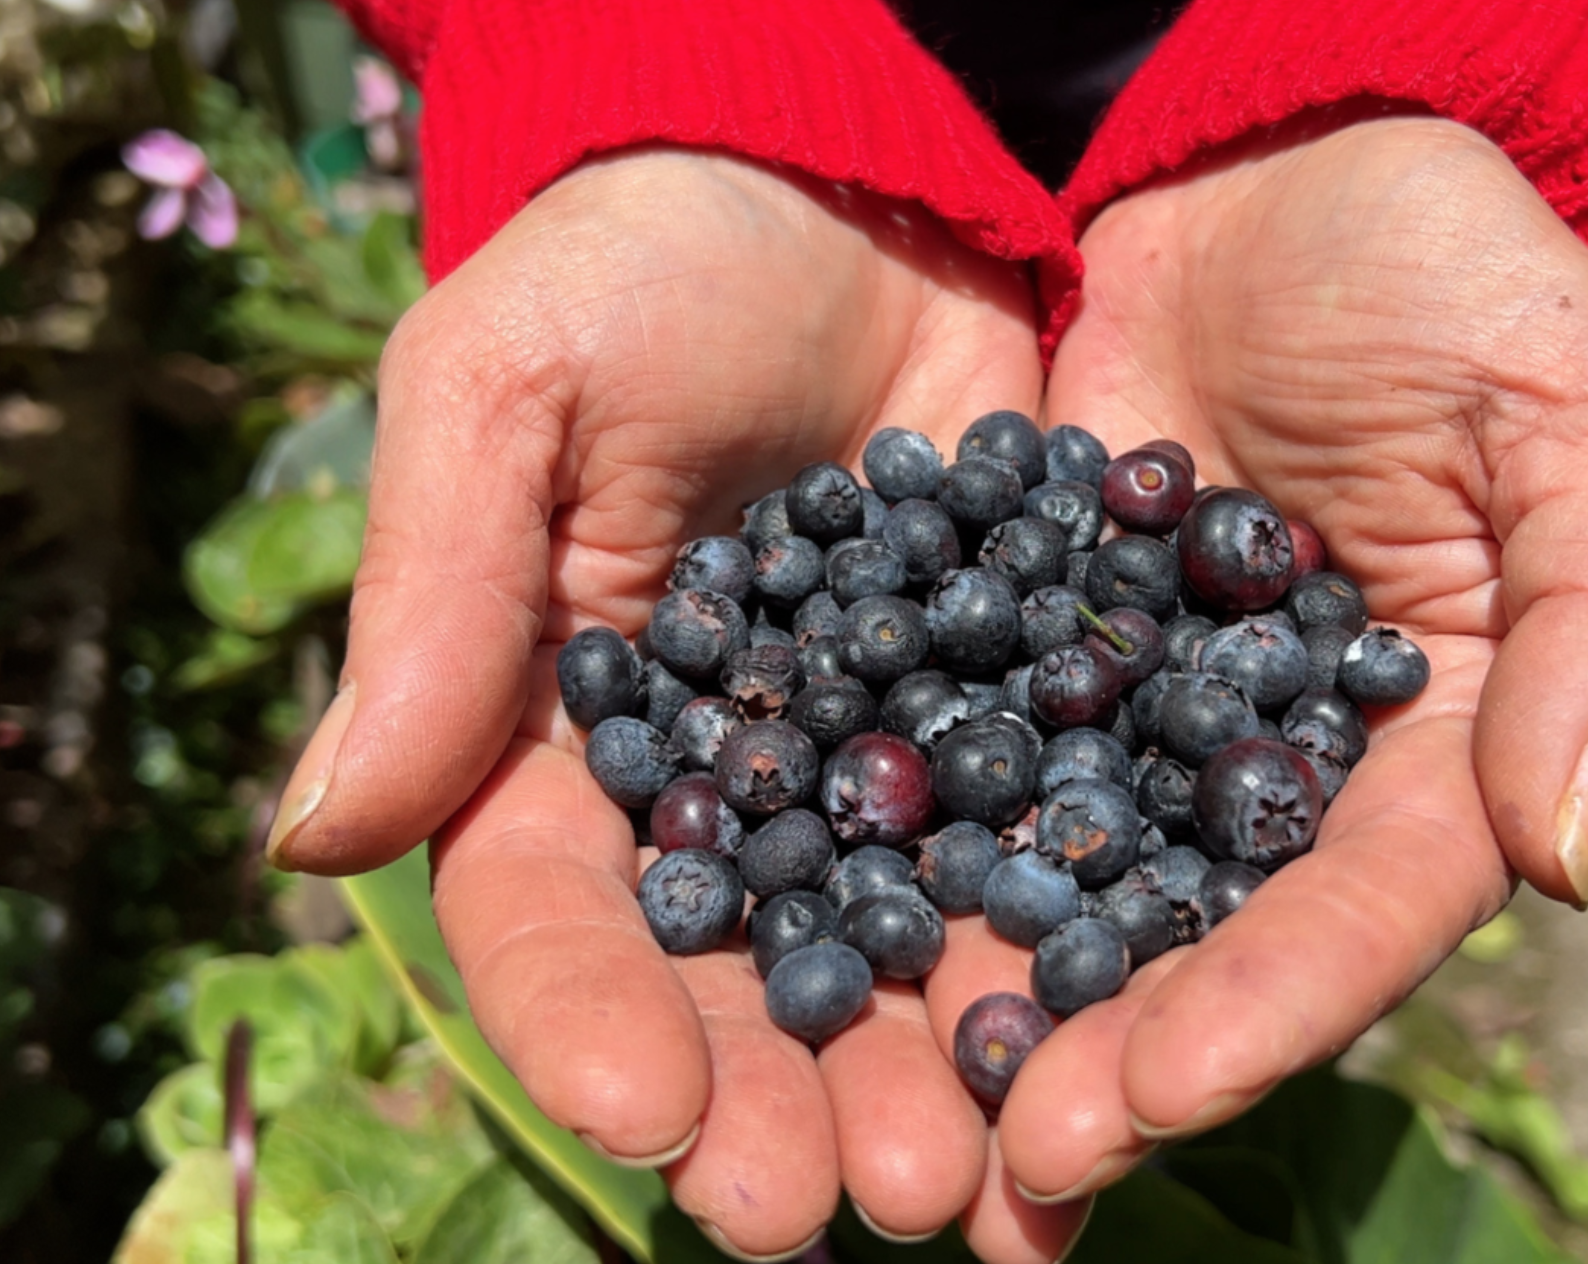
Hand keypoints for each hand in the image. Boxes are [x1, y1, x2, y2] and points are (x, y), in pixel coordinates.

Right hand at [265, 152, 1085, 1260]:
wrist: (856, 185)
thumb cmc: (645, 264)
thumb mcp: (507, 391)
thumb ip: (435, 608)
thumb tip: (314, 842)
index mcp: (568, 733)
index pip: (557, 912)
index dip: (594, 1024)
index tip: (653, 1120)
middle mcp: (726, 784)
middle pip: (739, 978)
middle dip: (781, 1101)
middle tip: (834, 1210)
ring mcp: (878, 762)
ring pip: (895, 952)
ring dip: (929, 1076)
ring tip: (976, 1190)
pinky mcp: (1013, 718)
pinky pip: (1038, 853)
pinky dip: (1064, 957)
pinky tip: (1099, 1055)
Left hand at [993, 118, 1587, 1200]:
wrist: (1274, 157)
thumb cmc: (1457, 263)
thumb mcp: (1568, 413)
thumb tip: (1574, 854)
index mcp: (1433, 742)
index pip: (1362, 908)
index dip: (1271, 1007)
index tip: (1153, 1092)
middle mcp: (1281, 763)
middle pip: (1202, 939)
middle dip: (1110, 1057)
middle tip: (1002, 1171)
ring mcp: (1145, 714)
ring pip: (1070, 884)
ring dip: (992, 1000)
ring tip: (899, 1116)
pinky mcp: (1027, 648)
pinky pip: (962, 755)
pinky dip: (901, 843)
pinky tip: (817, 927)